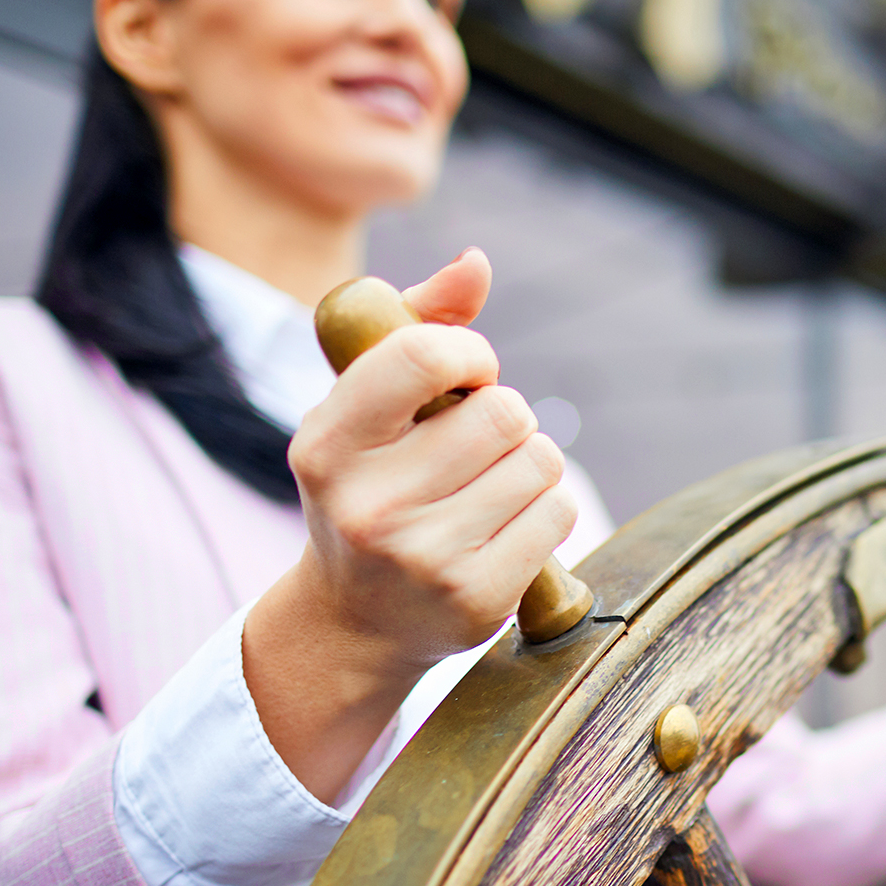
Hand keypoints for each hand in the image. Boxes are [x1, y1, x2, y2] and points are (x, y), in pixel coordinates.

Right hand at [244, 249, 577, 801]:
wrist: (353, 621)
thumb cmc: (367, 486)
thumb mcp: (363, 407)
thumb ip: (417, 323)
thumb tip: (476, 264)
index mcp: (327, 445)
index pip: (425, 356)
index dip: (470, 354)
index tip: (466, 375)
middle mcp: (368, 506)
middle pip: (504, 412)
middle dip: (505, 417)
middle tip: (475, 445)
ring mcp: (423, 559)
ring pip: (540, 461)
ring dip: (528, 463)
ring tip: (486, 487)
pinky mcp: (476, 600)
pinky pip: (558, 514)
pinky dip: (545, 510)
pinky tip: (504, 527)